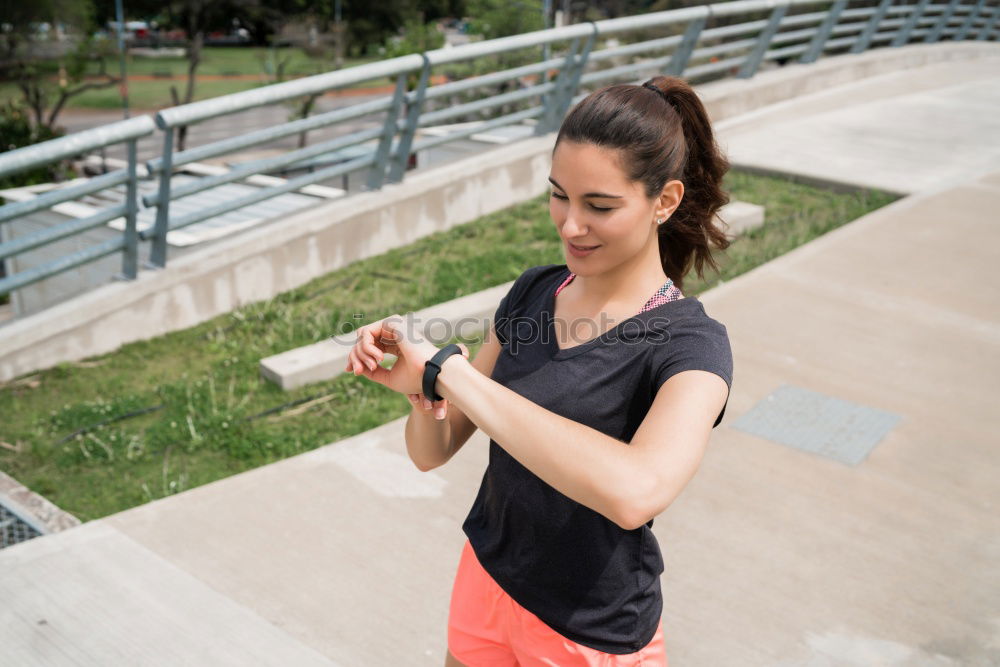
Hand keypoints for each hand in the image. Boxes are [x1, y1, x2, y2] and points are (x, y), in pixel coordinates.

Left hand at [344, 313, 468, 419]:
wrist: (431, 374)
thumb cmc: (415, 379)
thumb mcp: (389, 378)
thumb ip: (373, 372)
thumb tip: (356, 368)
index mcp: (395, 344)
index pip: (369, 346)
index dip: (356, 357)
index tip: (352, 371)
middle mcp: (394, 333)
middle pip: (363, 340)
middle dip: (355, 356)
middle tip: (357, 371)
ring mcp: (394, 326)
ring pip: (362, 335)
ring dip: (360, 352)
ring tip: (373, 365)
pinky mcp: (392, 322)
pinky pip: (366, 332)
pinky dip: (366, 347)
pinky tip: (378, 358)